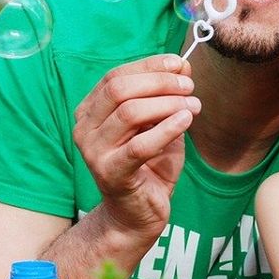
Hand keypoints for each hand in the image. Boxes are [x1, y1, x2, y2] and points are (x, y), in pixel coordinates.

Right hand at [72, 54, 197, 237]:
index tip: (180, 64)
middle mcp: (85, 128)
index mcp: (90, 111)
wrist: (137, 214)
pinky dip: (167, 129)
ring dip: (167, 104)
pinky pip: (140, 145)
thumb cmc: (148, 166)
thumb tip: (183, 65)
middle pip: (120, 90)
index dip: (149, 66)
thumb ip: (166, 95)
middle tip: (189, 87)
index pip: (116, 76)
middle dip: (159, 83)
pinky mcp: (110, 173)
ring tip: (193, 106)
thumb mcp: (159, 124)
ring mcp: (93, 152)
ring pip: (129, 113)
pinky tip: (186, 121)